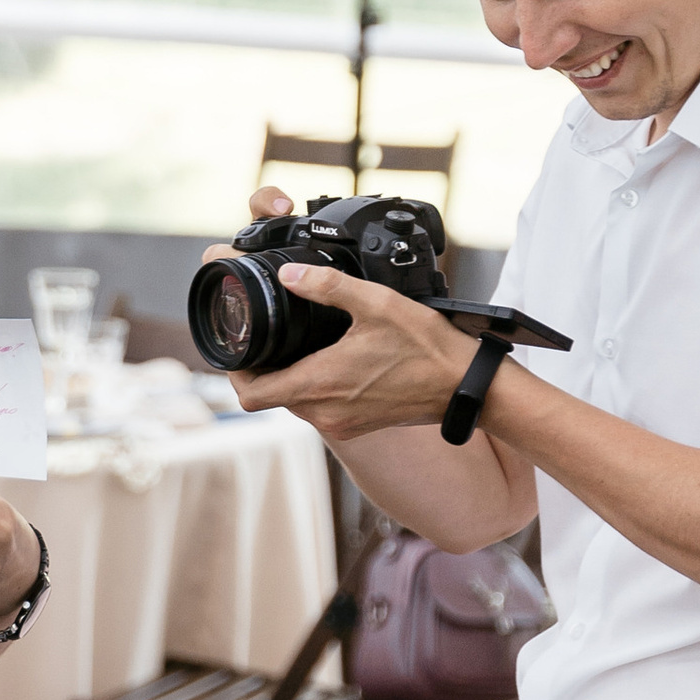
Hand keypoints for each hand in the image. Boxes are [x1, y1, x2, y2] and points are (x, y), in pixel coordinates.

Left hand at [230, 268, 471, 434]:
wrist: (464, 386)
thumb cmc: (426, 347)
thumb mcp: (376, 303)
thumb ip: (327, 285)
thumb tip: (289, 274)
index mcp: (319, 385)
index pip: (251, 395)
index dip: (234, 372)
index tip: (237, 348)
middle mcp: (324, 413)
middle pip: (269, 398)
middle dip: (260, 370)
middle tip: (262, 338)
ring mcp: (341, 424)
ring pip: (293, 404)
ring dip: (287, 378)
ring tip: (293, 345)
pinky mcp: (357, 426)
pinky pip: (319, 409)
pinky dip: (312, 388)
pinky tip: (325, 360)